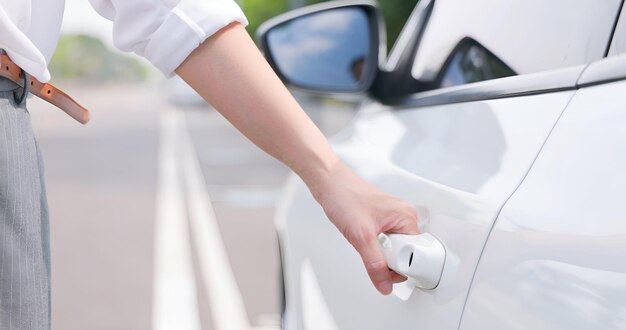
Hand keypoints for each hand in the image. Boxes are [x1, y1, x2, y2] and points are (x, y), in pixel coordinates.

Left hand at [309, 163, 419, 294]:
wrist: (328, 183)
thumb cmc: (345, 197)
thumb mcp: (361, 237)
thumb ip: (374, 265)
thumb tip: (385, 285)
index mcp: (406, 216)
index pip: (415, 253)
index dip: (400, 264)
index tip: (386, 267)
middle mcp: (402, 215)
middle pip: (404, 251)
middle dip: (388, 258)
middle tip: (370, 249)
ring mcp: (391, 216)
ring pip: (392, 247)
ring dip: (379, 252)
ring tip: (364, 240)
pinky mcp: (380, 218)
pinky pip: (384, 240)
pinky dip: (373, 244)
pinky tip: (362, 238)